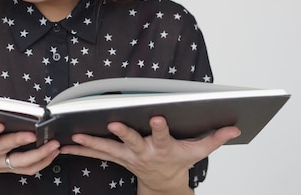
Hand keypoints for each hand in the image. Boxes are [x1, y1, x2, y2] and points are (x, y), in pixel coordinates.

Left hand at [60, 116, 239, 193]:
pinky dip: (81, 148)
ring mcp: (128, 156)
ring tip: (74, 135)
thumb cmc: (179, 162)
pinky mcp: (116, 157)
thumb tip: (235, 128)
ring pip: (107, 149)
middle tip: (113, 123)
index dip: (159, 127)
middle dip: (123, 132)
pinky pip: (96, 153)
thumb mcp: (198, 151)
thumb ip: (214, 138)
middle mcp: (143, 152)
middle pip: (132, 141)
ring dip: (90, 142)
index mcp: (163, 148)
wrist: (164, 184)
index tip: (157, 116)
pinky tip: (66, 144)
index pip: (162, 135)